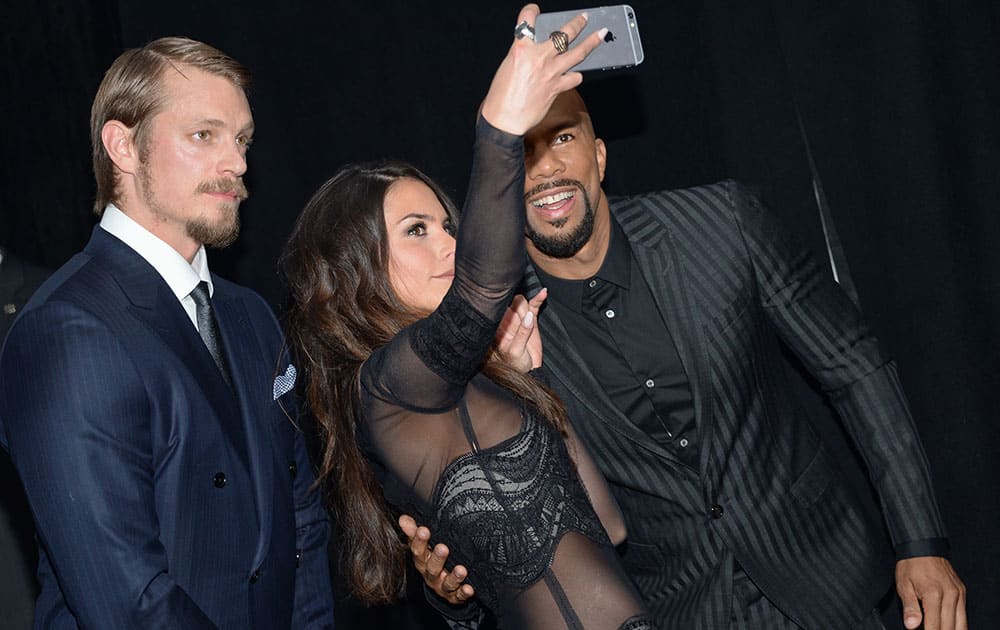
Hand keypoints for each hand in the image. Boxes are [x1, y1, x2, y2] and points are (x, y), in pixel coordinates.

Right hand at [398, 514, 473, 604]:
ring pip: (447, 583)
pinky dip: (464, 593)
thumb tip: (403, 518)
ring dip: (454, 577)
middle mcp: (430, 575)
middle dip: (437, 558)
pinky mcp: (454, 596)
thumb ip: (414, 532)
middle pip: (432, 568)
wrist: (440, 585)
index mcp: (422, 561)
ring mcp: (442, 586)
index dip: (419, 541)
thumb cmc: (431, 559)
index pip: (418, 550)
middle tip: (443, 548)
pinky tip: (470, 589)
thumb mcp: (422, 546)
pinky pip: (459, 596)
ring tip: (462, 570)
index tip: (423, 529)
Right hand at [481, 4, 606, 134]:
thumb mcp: (507, 66)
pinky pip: (574, 78)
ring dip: (591, 42)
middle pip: (563, 34)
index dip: (531, 11)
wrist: (505, 120)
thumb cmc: (501, 97)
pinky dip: (576, 76)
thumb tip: (533, 51)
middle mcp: (538, 57)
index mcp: (521, 49)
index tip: (534, 10)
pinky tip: (575, 75)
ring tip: (600, 35)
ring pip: (578, 53)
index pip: (527, 20)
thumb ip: (523, 55)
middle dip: (577, 23)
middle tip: (585, 18)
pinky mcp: (557, 88)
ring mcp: (551, 72)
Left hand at [495, 289, 546, 372]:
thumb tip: (529, 316)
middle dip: (521, 308)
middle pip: (514, 304)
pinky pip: (534, 306)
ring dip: (529, 305)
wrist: (527, 370)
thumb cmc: (515, 363)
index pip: (502, 310)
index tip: (517, 314)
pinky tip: (543, 293)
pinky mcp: (532, 319)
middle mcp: (508, 320)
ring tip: (532, 320)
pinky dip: (539, 298)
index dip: (510, 308)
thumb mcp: (516, 350)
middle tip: (526, 323)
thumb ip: (522, 333)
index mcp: (500, 327)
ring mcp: (520, 319)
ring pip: (523, 302)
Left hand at [896, 556, 966, 629]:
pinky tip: (949, 626)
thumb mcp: (903, 585)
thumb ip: (909, 608)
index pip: (934, 626)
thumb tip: (911, 626)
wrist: (922, 548)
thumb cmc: (911, 566)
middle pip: (949, 627)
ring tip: (939, 629)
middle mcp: (950, 595)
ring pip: (961, 625)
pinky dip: (958, 625)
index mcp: (933, 594)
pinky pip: (964, 615)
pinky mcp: (962, 592)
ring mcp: (958, 594)